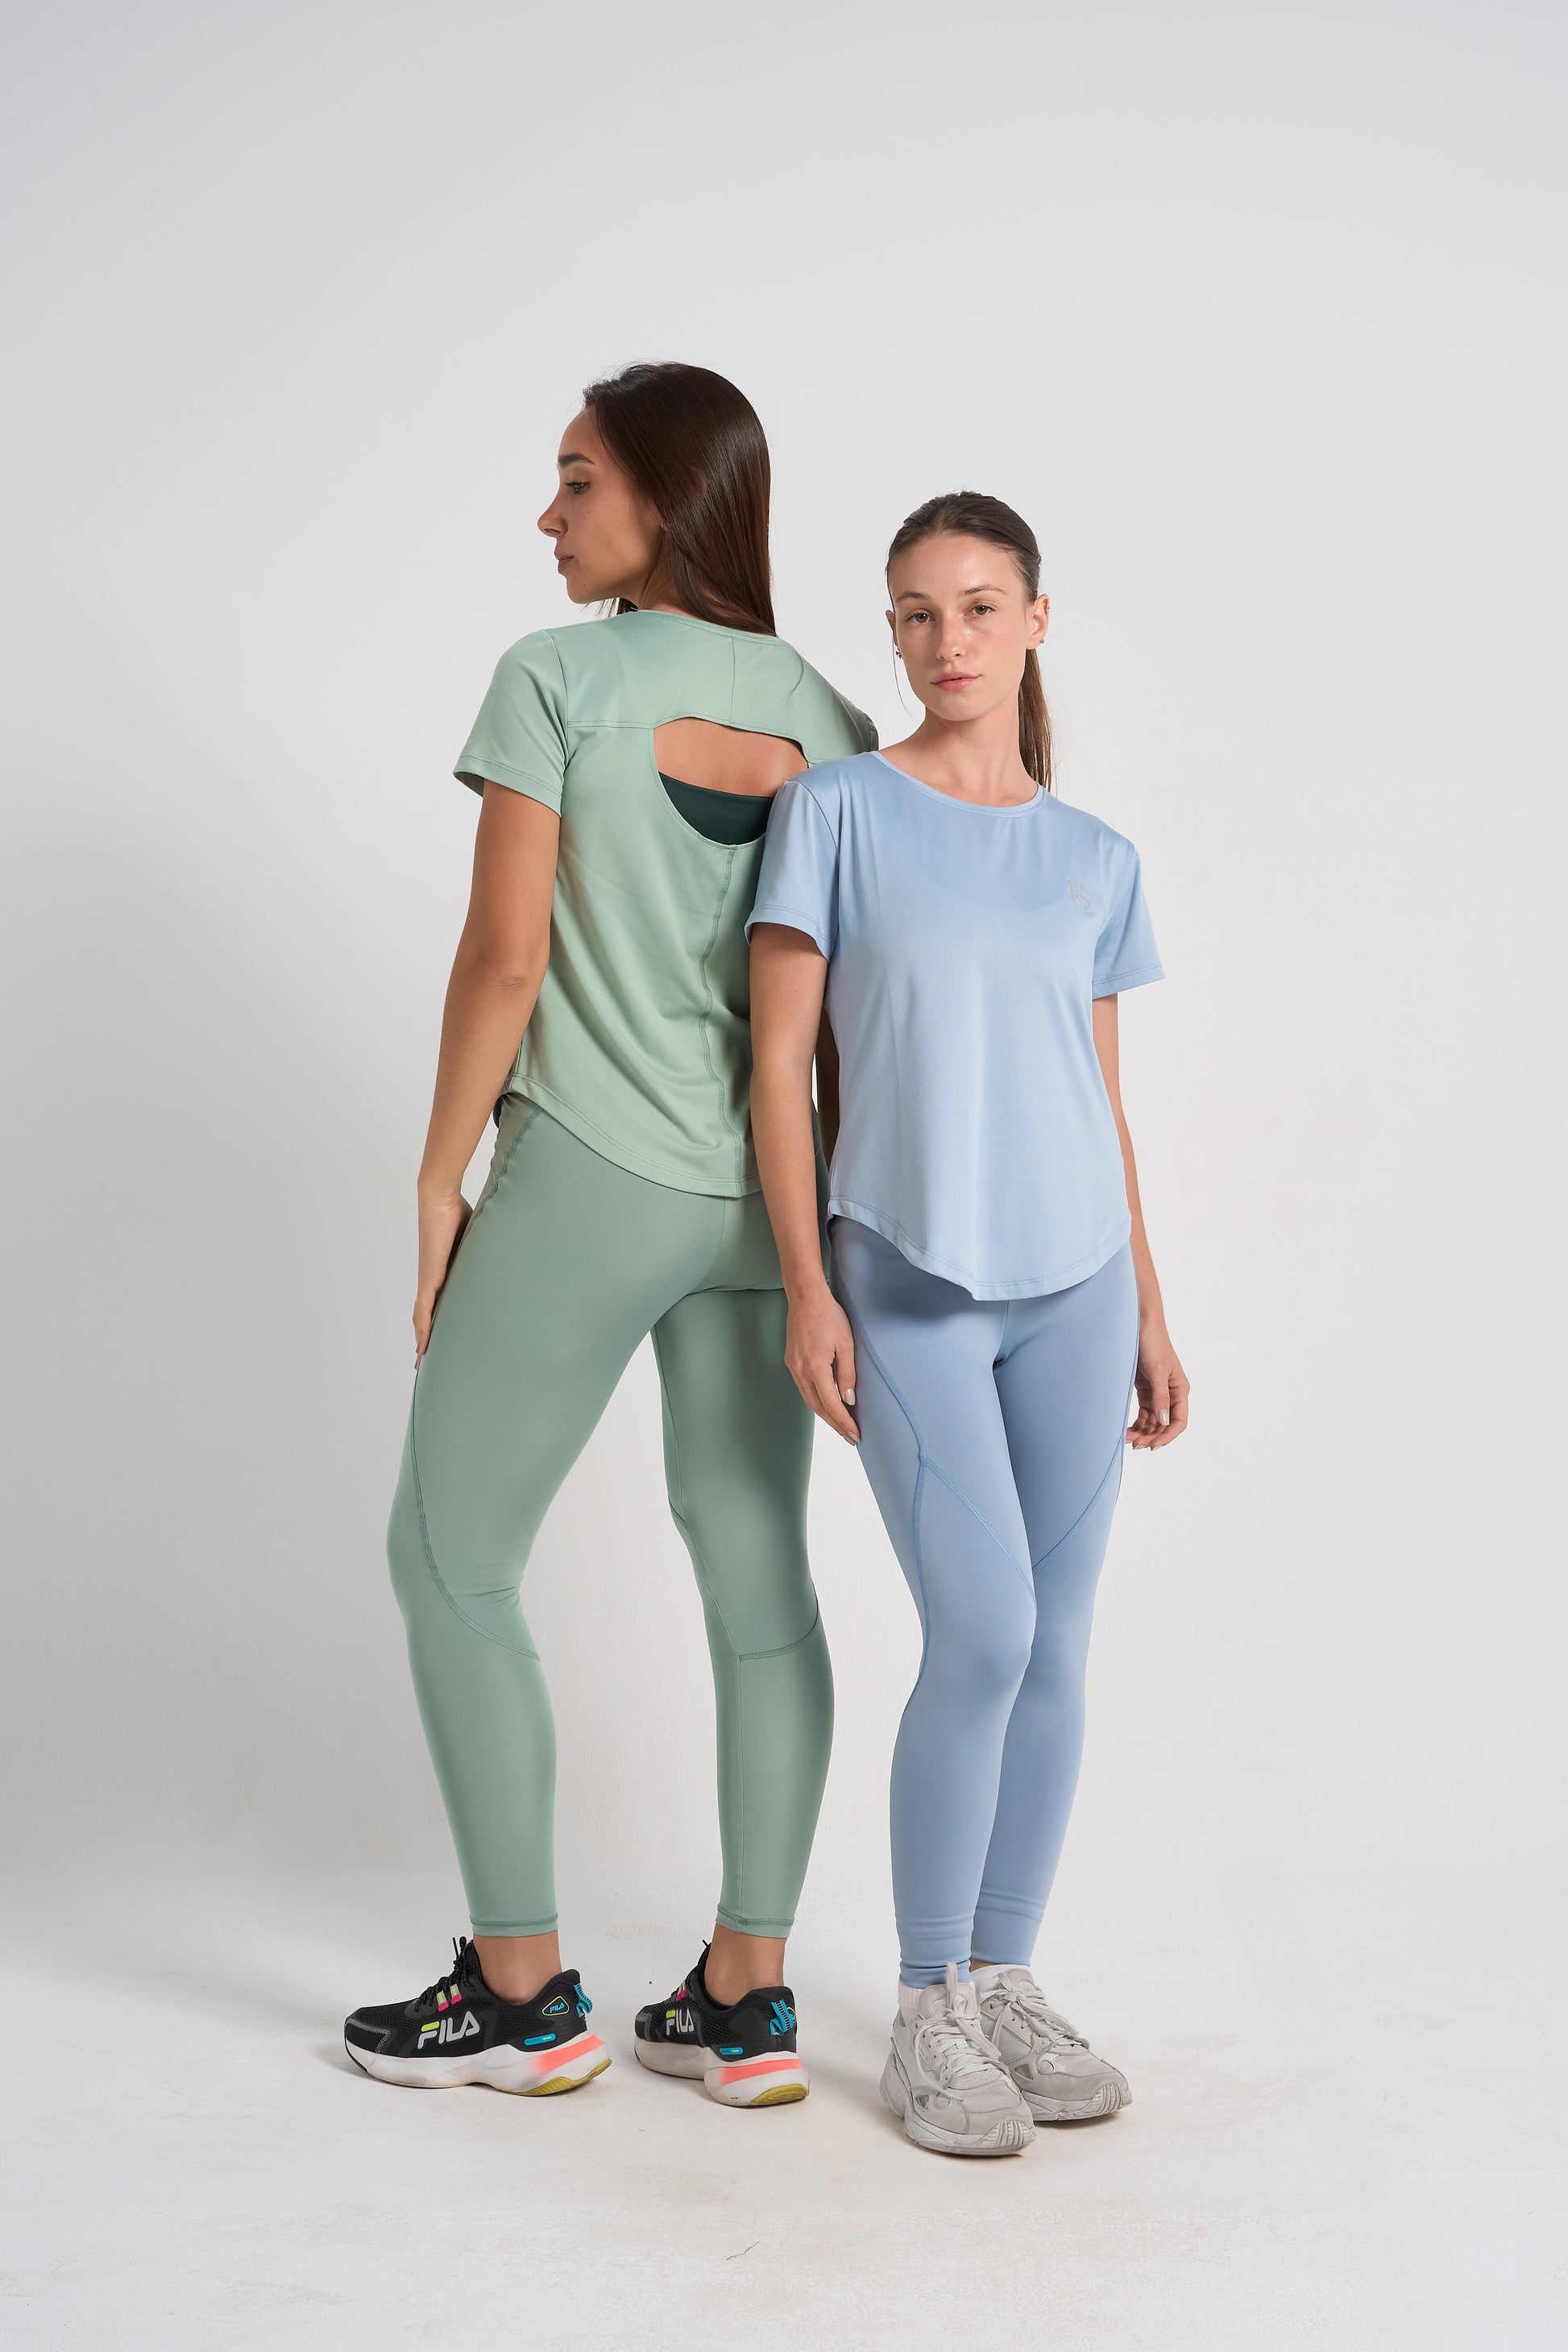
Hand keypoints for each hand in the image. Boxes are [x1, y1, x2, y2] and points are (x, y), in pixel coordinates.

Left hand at [414, 1190, 471, 1362]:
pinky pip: (424, 1309)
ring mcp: (429, 1279)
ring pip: (422, 1317)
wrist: (440, 1199)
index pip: (437, 1302)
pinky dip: (423, 1328)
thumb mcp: (476, 1236)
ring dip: (422, 1339)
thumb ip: (484, 1248)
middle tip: (423, 1359)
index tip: (435, 1336)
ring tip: (420, 1360)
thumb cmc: (457, 1210)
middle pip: (425, 1315)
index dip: (435, 1320)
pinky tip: (422, 1345)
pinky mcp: (429, 1278)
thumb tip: (507, 1246)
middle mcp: (432, 1278)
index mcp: (443, 1271)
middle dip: (424, 1337)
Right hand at [784, 1283, 859, 1442]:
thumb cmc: (828, 1316)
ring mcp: (793, 1367)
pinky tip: (826, 1403)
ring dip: (825, 1414)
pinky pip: (804, 1388)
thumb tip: (849, 1399)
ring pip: (809, 1400)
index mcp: (815, 1368)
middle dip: (835, 1424)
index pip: (832, 1405)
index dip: (844, 1422)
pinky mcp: (792, 1361)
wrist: (805, 1297)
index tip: (855, 1434)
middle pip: (818, 1407)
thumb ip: (847, 1374)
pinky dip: (816, 1400)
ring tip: (840, 1425)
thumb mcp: (846, 1344)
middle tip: (850, 1437)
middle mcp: (800, 1371)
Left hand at [1127, 1319, 1188, 1449]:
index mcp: (1180, 1389)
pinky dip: (1137, 1422)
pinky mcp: (1145, 1388)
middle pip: (1164, 1424)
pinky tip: (1127, 1429)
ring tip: (1127, 1439)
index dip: (1167, 1435)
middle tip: (1134, 1445)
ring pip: (1152, 1420)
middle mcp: (1170, 1393)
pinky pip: (1143, 1412)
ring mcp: (1157, 1391)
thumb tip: (1163, 1421)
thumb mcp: (1157, 1371)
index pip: (1178, 1421)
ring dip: (1142, 1431)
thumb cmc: (1152, 1342)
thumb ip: (1160, 1397)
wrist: (1138, 1324)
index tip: (1152, 1445)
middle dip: (1151, 1436)